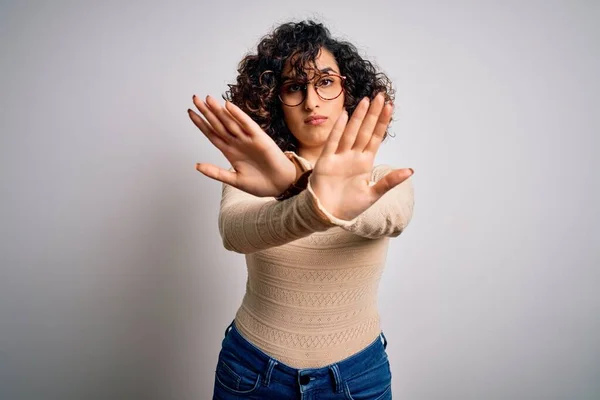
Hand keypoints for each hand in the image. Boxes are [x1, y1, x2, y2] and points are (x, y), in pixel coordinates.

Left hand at [188, 95, 297, 196]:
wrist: (281, 186)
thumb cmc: (261, 183)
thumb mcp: (234, 180)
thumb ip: (216, 172)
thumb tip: (197, 166)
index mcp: (230, 151)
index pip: (212, 133)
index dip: (201, 123)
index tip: (190, 112)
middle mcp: (237, 142)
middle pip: (218, 124)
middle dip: (206, 112)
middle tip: (195, 98)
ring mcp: (248, 139)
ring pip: (230, 122)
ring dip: (219, 111)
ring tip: (207, 99)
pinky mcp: (260, 138)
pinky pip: (247, 124)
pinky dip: (238, 115)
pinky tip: (228, 106)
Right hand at [310, 93, 413, 219]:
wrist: (327, 215)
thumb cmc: (349, 207)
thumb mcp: (373, 194)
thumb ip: (390, 181)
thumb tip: (410, 170)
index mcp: (365, 163)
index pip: (375, 138)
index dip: (382, 122)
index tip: (390, 107)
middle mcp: (353, 157)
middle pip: (365, 131)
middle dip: (373, 114)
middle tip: (381, 96)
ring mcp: (339, 157)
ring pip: (351, 132)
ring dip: (358, 117)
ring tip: (366, 101)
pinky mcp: (326, 161)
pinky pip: (333, 142)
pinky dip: (338, 129)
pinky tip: (345, 116)